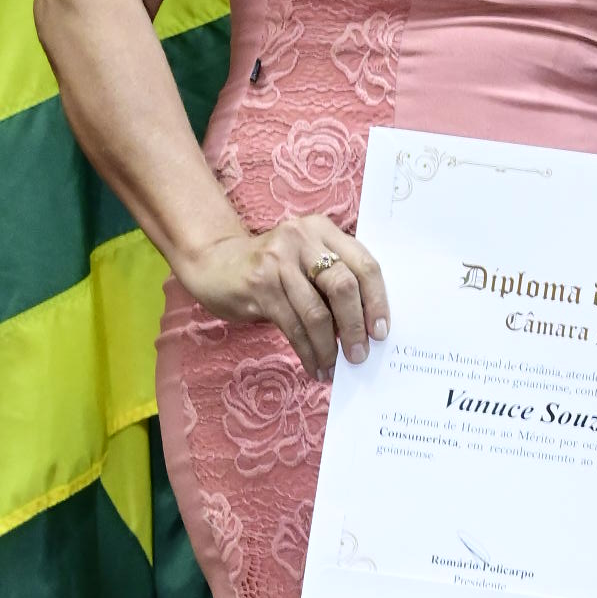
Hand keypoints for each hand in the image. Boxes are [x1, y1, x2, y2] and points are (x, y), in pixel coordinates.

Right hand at [180, 215, 389, 375]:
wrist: (215, 263)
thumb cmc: (272, 269)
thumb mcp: (306, 261)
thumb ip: (334, 280)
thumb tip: (367, 328)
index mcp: (323, 230)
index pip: (364, 265)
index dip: (377, 301)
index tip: (381, 332)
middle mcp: (302, 239)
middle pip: (343, 287)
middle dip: (355, 328)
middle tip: (360, 355)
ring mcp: (278, 262)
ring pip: (317, 313)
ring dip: (329, 348)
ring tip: (334, 367)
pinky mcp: (259, 285)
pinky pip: (293, 327)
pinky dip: (308, 352)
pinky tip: (315, 366)